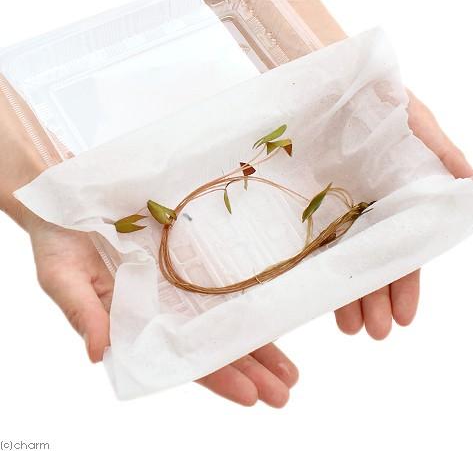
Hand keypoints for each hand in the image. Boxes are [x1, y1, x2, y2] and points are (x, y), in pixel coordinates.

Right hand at [28, 217, 296, 406]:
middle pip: (212, 345)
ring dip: (259, 343)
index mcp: (134, 323)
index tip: (252, 395)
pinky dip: (248, 299)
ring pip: (225, 318)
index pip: (180, 359)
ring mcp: (178, 283)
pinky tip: (274, 314)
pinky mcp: (187, 256)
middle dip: (251, 368)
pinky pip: (222, 281)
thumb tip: (98, 353)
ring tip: (291, 370)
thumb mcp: (62, 276)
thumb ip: (83, 313)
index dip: (217, 377)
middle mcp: (163, 308)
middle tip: (286, 389)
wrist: (71, 199)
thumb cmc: (60, 240)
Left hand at [334, 91, 472, 338]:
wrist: (322, 76)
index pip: (405, 246)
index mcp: (397, 193)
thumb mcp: (415, 120)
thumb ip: (443, 156)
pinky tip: (315, 292)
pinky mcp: (303, 199)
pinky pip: (310, 237)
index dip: (405, 282)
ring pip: (342, 256)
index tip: (404, 316)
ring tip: (347, 326)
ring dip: (346, 293)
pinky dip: (315, 266)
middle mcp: (366, 205)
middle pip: (373, 259)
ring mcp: (333, 204)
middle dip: (374, 298)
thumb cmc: (375, 93)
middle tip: (372, 332)